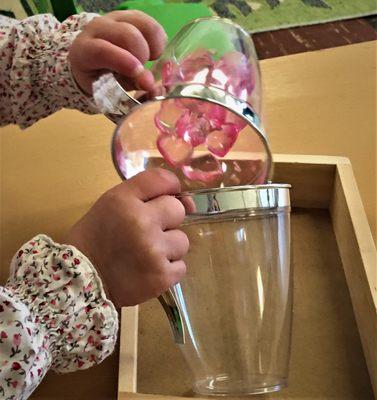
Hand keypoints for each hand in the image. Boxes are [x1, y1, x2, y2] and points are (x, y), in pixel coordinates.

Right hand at [65, 169, 188, 306]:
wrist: (78, 282)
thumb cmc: (94, 239)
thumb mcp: (110, 204)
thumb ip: (144, 194)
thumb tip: (188, 203)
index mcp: (124, 201)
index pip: (163, 180)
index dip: (169, 188)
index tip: (163, 199)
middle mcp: (141, 222)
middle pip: (178, 210)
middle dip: (167, 221)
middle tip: (147, 232)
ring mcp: (154, 251)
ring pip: (182, 241)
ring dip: (168, 248)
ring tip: (146, 256)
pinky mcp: (162, 277)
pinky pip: (181, 267)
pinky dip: (167, 270)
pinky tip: (148, 271)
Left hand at [69, 11, 166, 94]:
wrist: (93, 58)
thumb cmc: (100, 77)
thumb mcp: (108, 88)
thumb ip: (128, 85)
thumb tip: (151, 85)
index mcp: (85, 49)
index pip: (102, 50)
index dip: (123, 62)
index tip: (139, 75)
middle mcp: (99, 28)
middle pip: (128, 35)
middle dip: (142, 55)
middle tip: (142, 71)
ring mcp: (117, 19)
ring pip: (145, 25)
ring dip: (154, 47)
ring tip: (151, 60)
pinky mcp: (132, 16)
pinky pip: (152, 25)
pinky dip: (159, 41)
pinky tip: (153, 52)